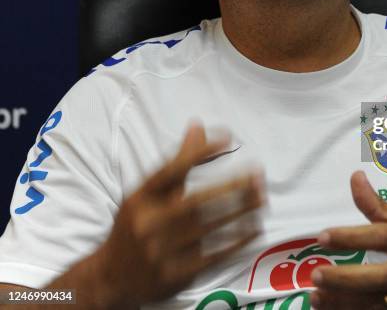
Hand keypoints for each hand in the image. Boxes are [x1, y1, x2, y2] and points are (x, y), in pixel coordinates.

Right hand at [91, 124, 263, 307]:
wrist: (111, 277)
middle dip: (231, 186)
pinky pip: (212, 255)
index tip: (228, 138)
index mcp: (140, 197)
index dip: (200, 153)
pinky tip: (254, 229)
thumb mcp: (147, 191)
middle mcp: (148, 222)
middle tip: (257, 174)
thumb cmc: (136, 224)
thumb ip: (178, 161)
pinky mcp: (174, 274)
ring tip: (261, 198)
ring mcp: (160, 251)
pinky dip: (236, 242)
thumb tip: (198, 124)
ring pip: (208, 228)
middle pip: (195, 201)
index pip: (171, 170)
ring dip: (240, 212)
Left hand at [310, 171, 386, 309]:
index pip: (382, 236)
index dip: (352, 237)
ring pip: (378, 306)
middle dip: (345, 279)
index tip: (323, 236)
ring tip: (317, 298)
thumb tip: (354, 177)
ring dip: (345, 304)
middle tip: (317, 276)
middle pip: (378, 277)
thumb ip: (378, 207)